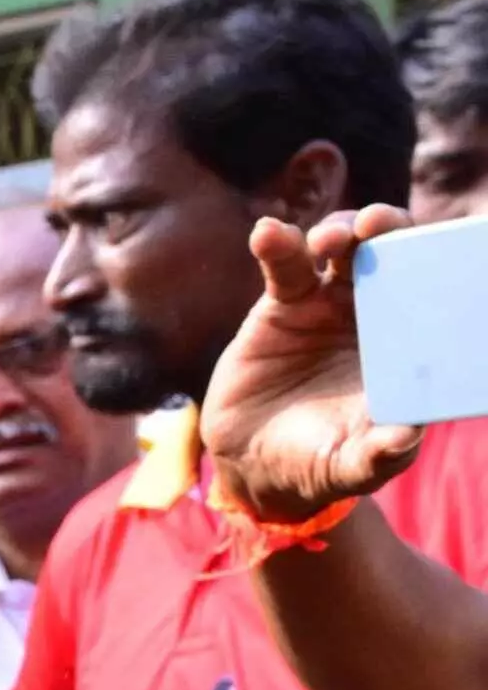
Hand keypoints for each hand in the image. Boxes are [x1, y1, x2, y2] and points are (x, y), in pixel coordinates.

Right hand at [204, 209, 424, 525]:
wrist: (255, 464)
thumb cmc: (321, 463)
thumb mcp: (354, 465)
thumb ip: (382, 453)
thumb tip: (407, 436)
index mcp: (407, 340)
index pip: (432, 285)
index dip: (434, 257)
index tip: (429, 249)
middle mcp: (375, 312)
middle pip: (391, 249)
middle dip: (388, 226)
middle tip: (375, 225)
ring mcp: (328, 303)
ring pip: (342, 248)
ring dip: (338, 230)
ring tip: (325, 241)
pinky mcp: (283, 304)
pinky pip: (284, 265)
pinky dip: (277, 244)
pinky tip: (266, 234)